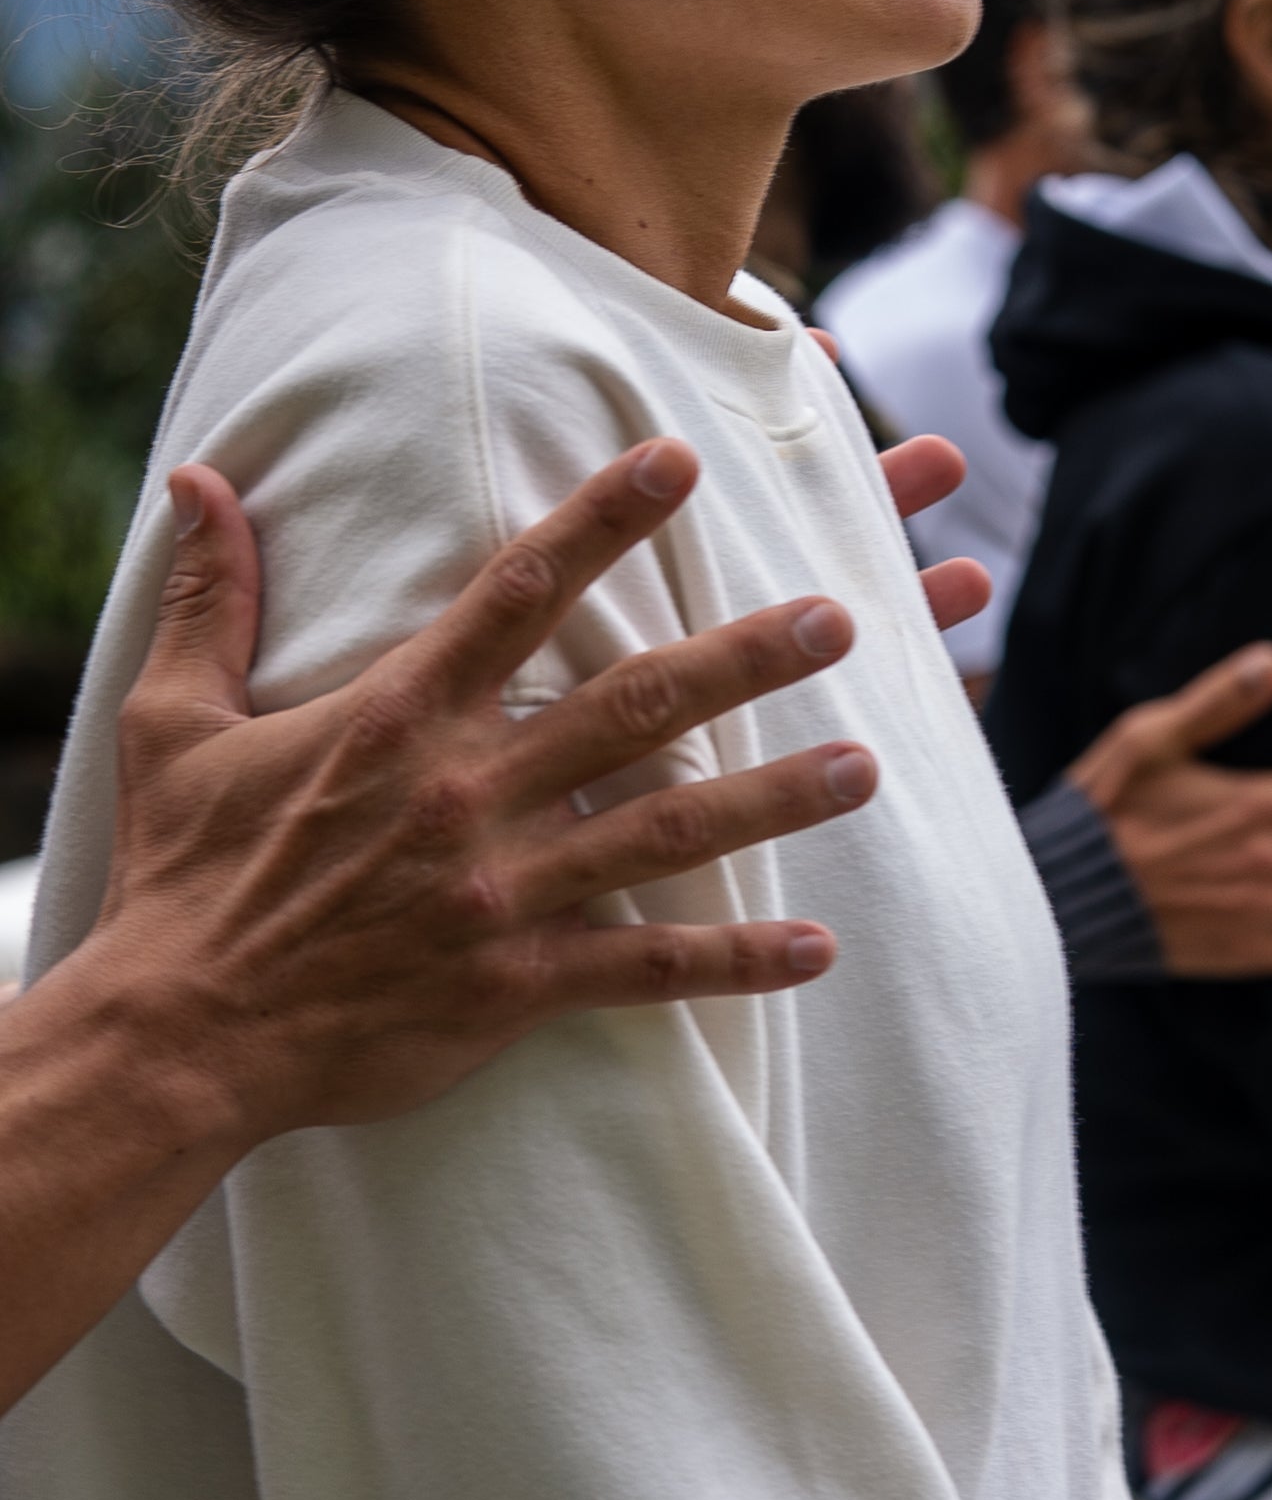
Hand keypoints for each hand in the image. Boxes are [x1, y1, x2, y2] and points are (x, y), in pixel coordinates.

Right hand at [0, 427, 994, 1420]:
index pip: (520, 593)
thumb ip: (210, 596)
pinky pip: (645, 971)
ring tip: (868, 767)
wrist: (179, 1037)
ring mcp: (501, 892)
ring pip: (666, 831)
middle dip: (743, 657)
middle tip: (840, 618)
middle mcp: (467, 792)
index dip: (605, 521)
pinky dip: (735, 963)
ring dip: (773, 798)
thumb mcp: (176, 722)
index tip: (680, 462)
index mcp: (400, 714)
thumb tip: (199, 478)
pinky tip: (818, 950)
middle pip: (632, 705)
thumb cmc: (185, 874)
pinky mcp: (514, 986)